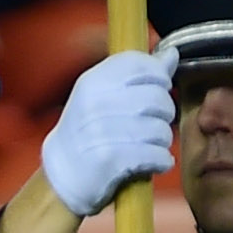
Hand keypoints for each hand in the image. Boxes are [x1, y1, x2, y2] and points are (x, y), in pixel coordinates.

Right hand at [41, 45, 178, 210]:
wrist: (61, 177)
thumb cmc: (86, 135)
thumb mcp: (103, 98)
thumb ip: (137, 76)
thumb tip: (170, 55)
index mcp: (93, 82)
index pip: (139, 64)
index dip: (158, 75)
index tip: (158, 88)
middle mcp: (96, 103)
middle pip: (156, 97)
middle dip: (164, 113)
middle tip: (154, 123)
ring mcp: (103, 131)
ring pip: (160, 129)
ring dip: (162, 141)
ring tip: (151, 145)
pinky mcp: (112, 160)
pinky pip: (156, 154)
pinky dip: (162, 160)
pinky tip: (154, 161)